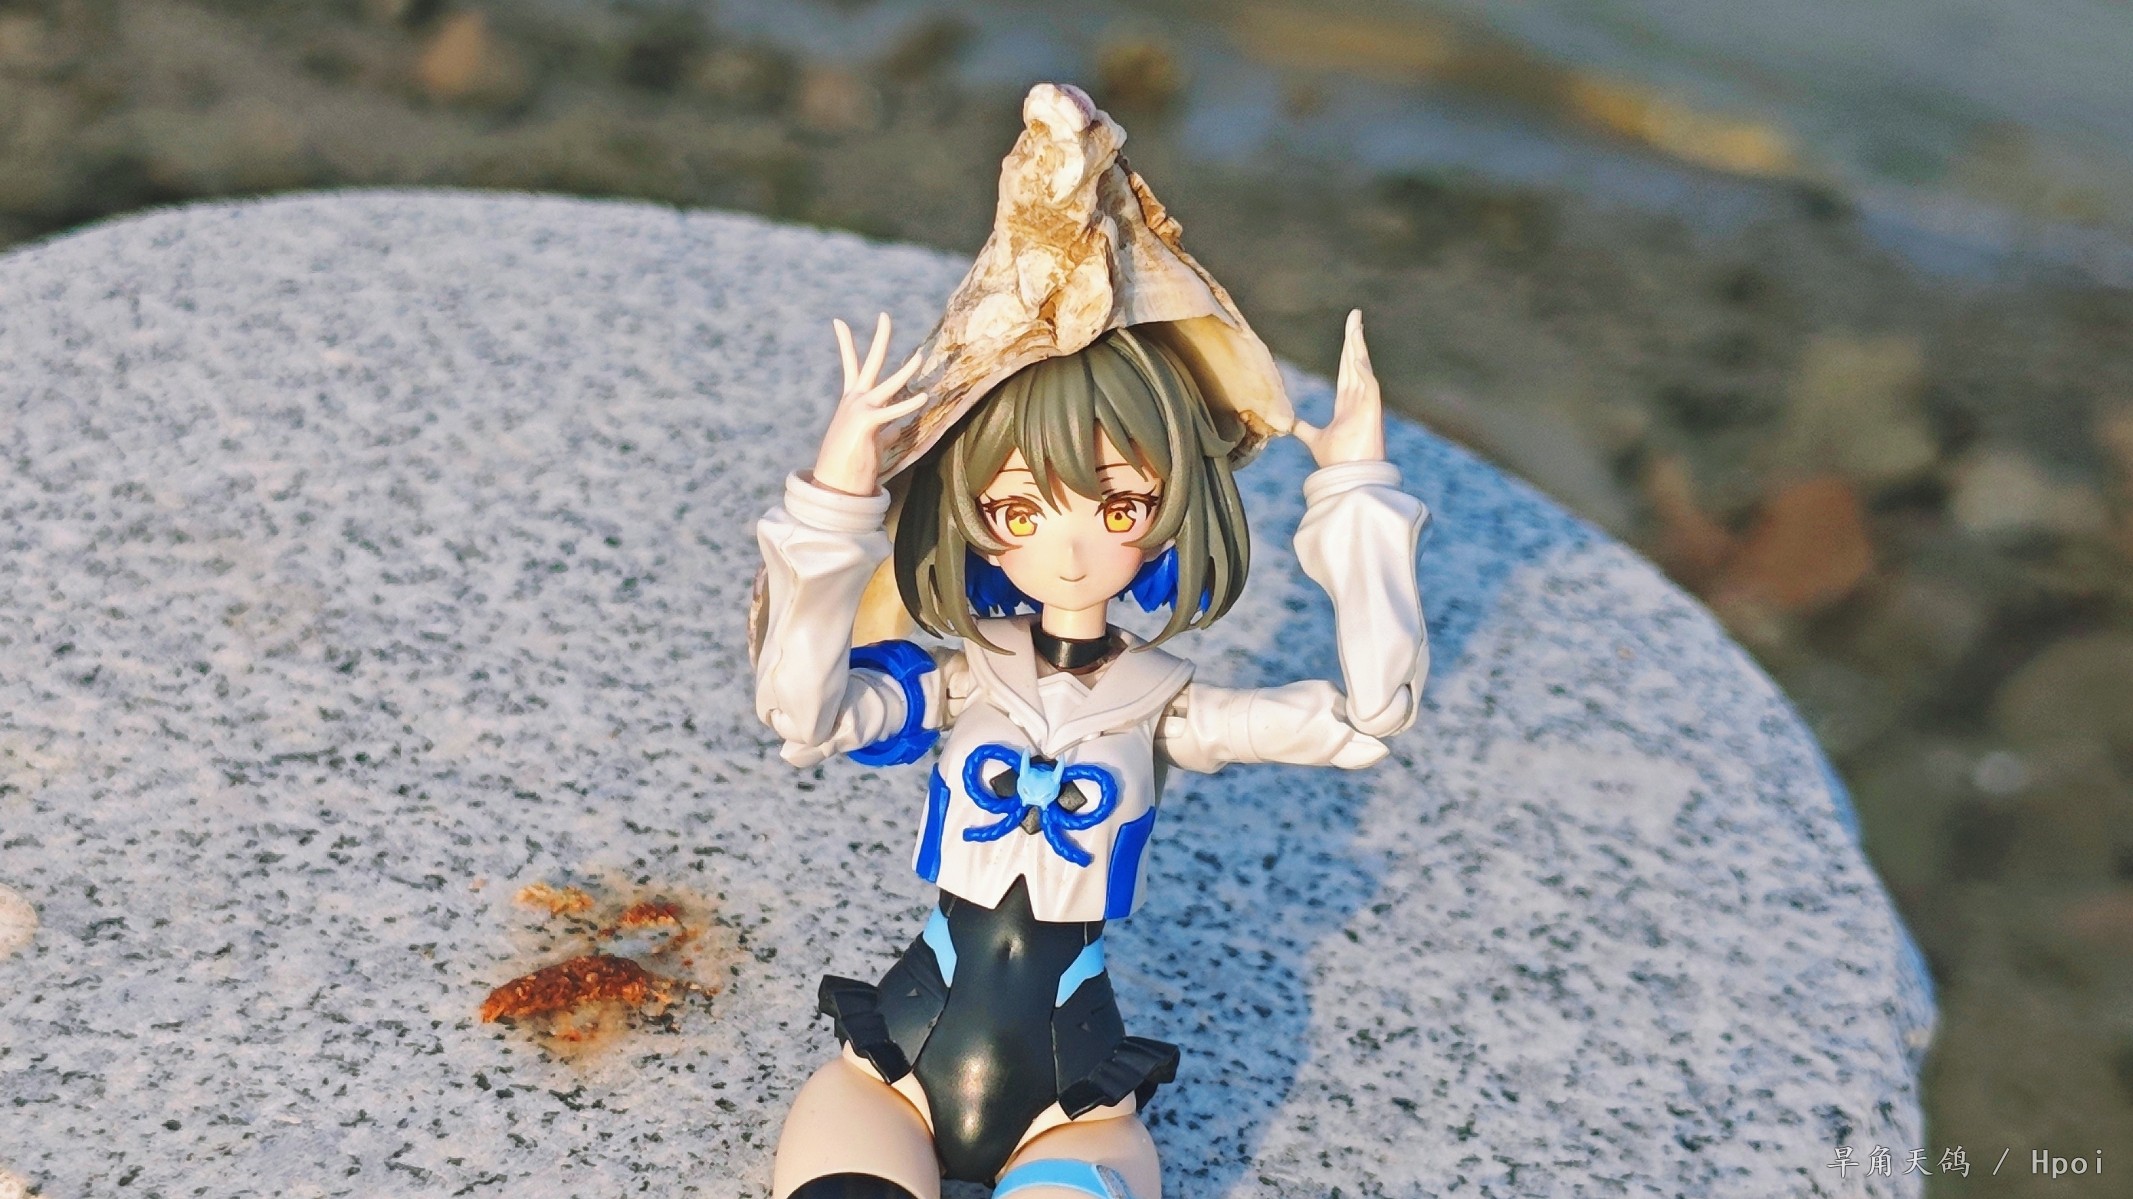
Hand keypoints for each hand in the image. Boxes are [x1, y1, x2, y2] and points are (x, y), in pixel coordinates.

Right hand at [809, 313, 928, 496]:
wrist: (835, 484)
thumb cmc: (849, 464)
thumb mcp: (868, 442)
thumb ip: (884, 432)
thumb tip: (895, 432)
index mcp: (851, 401)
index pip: (850, 365)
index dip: (846, 342)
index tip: (838, 321)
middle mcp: (854, 400)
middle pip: (868, 362)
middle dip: (879, 338)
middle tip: (885, 316)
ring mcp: (859, 410)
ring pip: (887, 384)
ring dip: (906, 371)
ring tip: (921, 357)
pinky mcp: (867, 424)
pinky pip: (892, 411)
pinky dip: (908, 405)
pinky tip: (923, 397)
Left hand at [1292, 309, 1385, 468]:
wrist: (1347, 479)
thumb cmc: (1336, 462)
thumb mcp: (1314, 439)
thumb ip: (1304, 429)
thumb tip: (1289, 423)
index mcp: (1347, 404)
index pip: (1346, 371)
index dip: (1347, 351)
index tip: (1350, 332)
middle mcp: (1358, 400)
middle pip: (1355, 362)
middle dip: (1354, 339)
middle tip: (1355, 316)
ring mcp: (1366, 405)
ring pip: (1362, 369)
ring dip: (1358, 347)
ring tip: (1356, 326)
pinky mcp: (1372, 413)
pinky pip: (1370, 388)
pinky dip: (1363, 373)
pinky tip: (1355, 358)